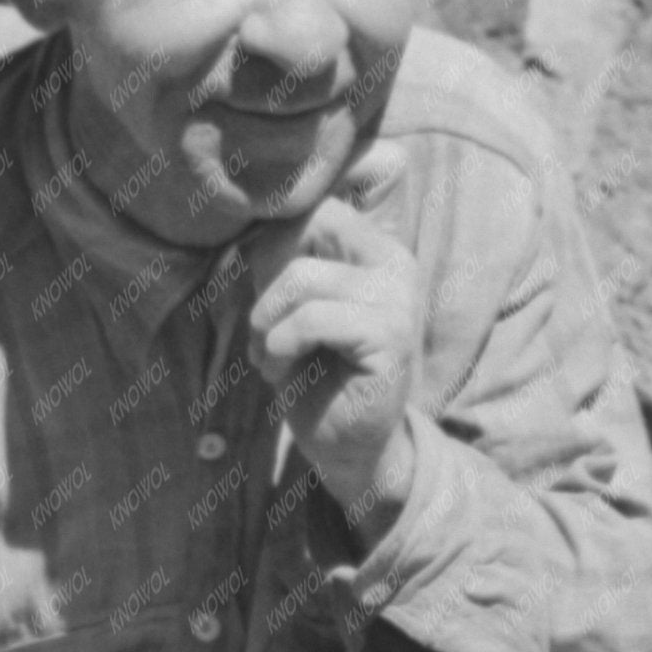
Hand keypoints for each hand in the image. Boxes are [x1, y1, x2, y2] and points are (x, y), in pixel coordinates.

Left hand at [245, 157, 423, 523]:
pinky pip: (311, 318)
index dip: (272, 245)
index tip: (267, 297)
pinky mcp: (388, 335)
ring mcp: (398, 297)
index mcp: (375, 247)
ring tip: (275, 356)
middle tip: (268, 332)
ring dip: (268, 325)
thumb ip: (280, 255)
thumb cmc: (313, 372)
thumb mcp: (288, 303)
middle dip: (268, 286)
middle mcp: (395, 262)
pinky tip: (284, 374)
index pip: (314, 206)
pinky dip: (281, 346)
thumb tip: (254, 216)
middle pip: (305, 229)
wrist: (345, 445)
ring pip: (301, 278)